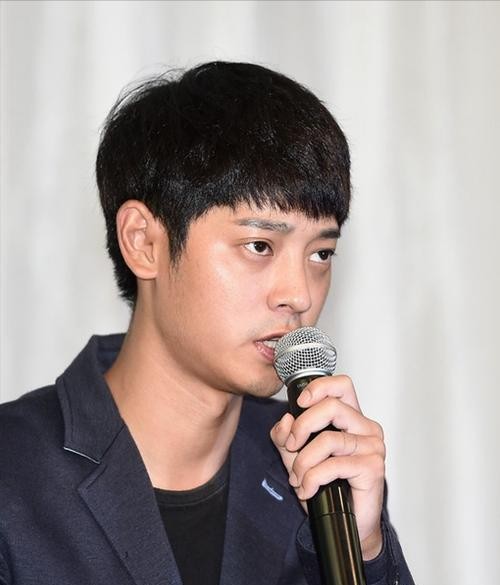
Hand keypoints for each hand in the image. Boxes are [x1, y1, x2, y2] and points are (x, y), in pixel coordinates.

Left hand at [270, 375, 384, 559]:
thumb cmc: (328, 487)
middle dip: (303, 425)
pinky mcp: (372, 467)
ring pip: (328, 439)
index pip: (341, 385)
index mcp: (351, 418)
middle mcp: (366, 428)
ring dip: (303, 461)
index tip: (299, 403)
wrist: (348, 524)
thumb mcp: (296, 456)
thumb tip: (285, 421)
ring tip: (298, 478)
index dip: (318, 388)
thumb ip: (285, 436)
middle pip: (332, 406)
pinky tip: (307, 489)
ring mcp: (372, 446)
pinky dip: (312, 478)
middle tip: (292, 446)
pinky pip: (333, 465)